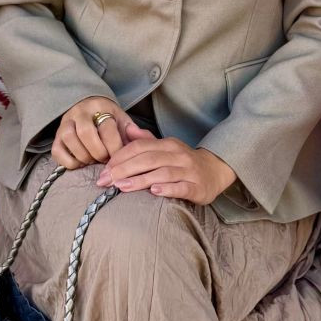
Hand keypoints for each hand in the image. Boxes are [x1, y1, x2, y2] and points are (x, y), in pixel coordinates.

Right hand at [51, 97, 150, 168]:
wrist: (89, 108)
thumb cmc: (109, 120)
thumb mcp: (123, 121)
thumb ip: (134, 132)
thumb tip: (141, 138)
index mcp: (100, 107)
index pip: (107, 128)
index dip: (115, 147)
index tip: (120, 157)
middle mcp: (80, 112)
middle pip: (86, 133)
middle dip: (98, 152)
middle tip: (105, 160)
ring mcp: (65, 122)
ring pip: (69, 139)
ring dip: (83, 156)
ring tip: (93, 160)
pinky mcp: (55, 136)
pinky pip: (57, 151)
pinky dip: (69, 162)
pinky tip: (80, 163)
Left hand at [97, 136, 236, 205]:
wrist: (215, 171)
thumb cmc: (184, 162)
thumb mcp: (166, 148)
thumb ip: (146, 141)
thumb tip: (127, 129)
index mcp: (168, 145)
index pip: (140, 147)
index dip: (121, 157)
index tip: (105, 169)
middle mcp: (178, 155)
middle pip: (148, 159)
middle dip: (124, 169)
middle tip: (106, 180)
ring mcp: (189, 171)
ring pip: (162, 173)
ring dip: (140, 180)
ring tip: (122, 187)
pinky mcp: (197, 187)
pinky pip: (181, 187)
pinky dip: (167, 189)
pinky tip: (154, 191)